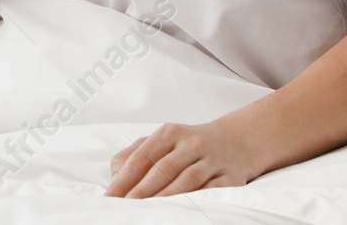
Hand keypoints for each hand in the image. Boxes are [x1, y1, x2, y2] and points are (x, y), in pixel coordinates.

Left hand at [105, 119, 263, 197]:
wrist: (237, 141)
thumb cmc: (189, 145)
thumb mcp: (163, 140)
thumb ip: (135, 154)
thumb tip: (115, 177)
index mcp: (170, 133)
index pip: (142, 157)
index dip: (124, 180)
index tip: (109, 198)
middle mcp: (192, 143)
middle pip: (162, 169)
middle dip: (141, 192)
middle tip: (124, 209)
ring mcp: (212, 160)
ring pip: (186, 181)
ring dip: (165, 198)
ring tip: (147, 213)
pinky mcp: (230, 177)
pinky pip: (211, 191)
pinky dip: (195, 201)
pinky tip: (181, 210)